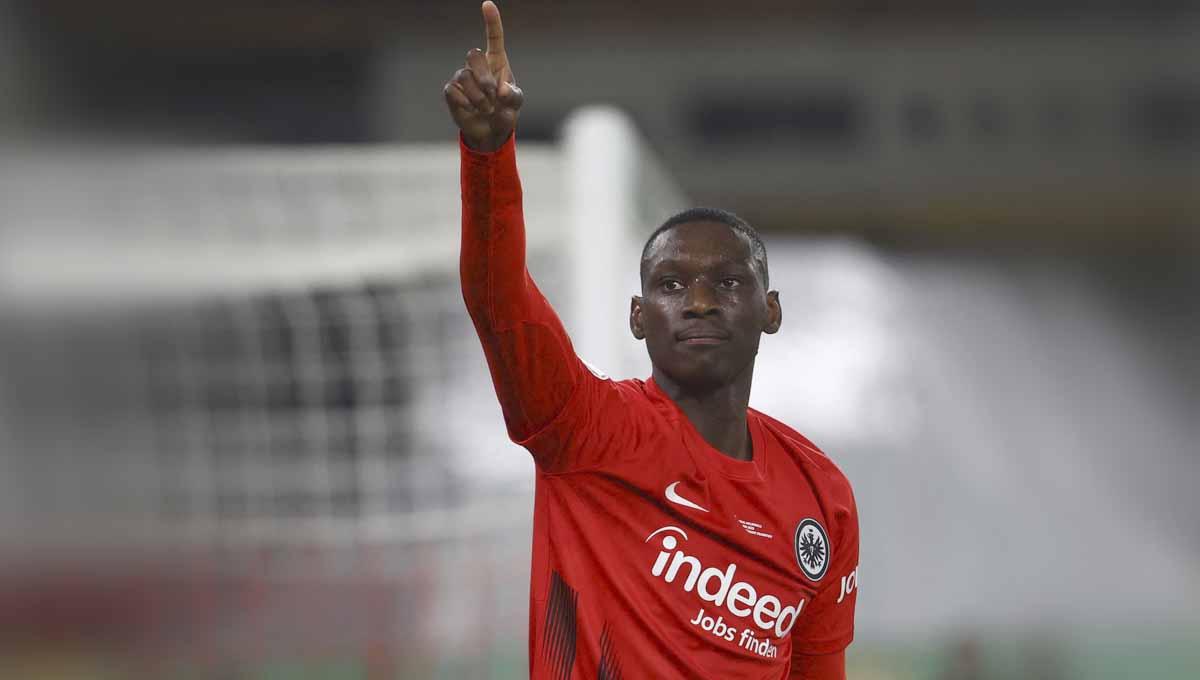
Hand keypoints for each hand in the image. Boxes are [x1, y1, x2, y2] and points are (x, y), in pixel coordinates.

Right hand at [443, 1, 523, 151]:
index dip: (491, 21)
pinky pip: (453, 90)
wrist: (490, 132)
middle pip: (473, 54)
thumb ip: (513, 95)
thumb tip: (500, 92)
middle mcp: (478, 66)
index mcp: (497, 62)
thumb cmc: (505, 111)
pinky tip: (472, 109)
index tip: (487, 5)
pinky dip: (466, 102)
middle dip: (484, 76)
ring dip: (478, 96)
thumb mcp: (515, 103)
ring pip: (464, 76)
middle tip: (493, 95)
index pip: (494, 37)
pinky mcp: (452, 91)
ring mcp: (462, 77)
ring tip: (487, 108)